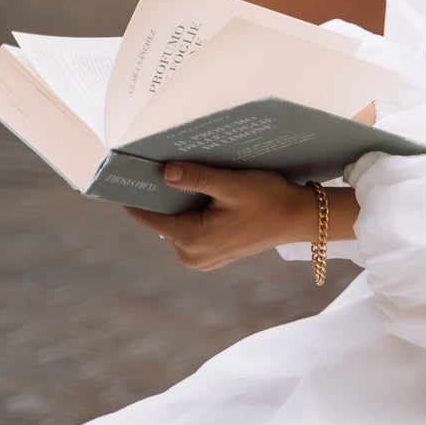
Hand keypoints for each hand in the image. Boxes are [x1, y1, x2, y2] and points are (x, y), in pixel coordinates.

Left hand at [125, 162, 316, 271]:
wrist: (298, 218)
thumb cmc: (269, 199)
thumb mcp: (231, 184)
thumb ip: (196, 178)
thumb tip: (164, 172)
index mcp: (192, 240)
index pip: (149, 216)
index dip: (137, 195)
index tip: (127, 174)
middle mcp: (192, 255)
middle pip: (163, 219)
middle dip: (165, 195)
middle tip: (169, 166)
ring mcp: (202, 258)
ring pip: (177, 223)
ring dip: (182, 203)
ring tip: (196, 179)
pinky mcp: (212, 255)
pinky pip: (191, 230)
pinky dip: (194, 212)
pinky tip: (209, 195)